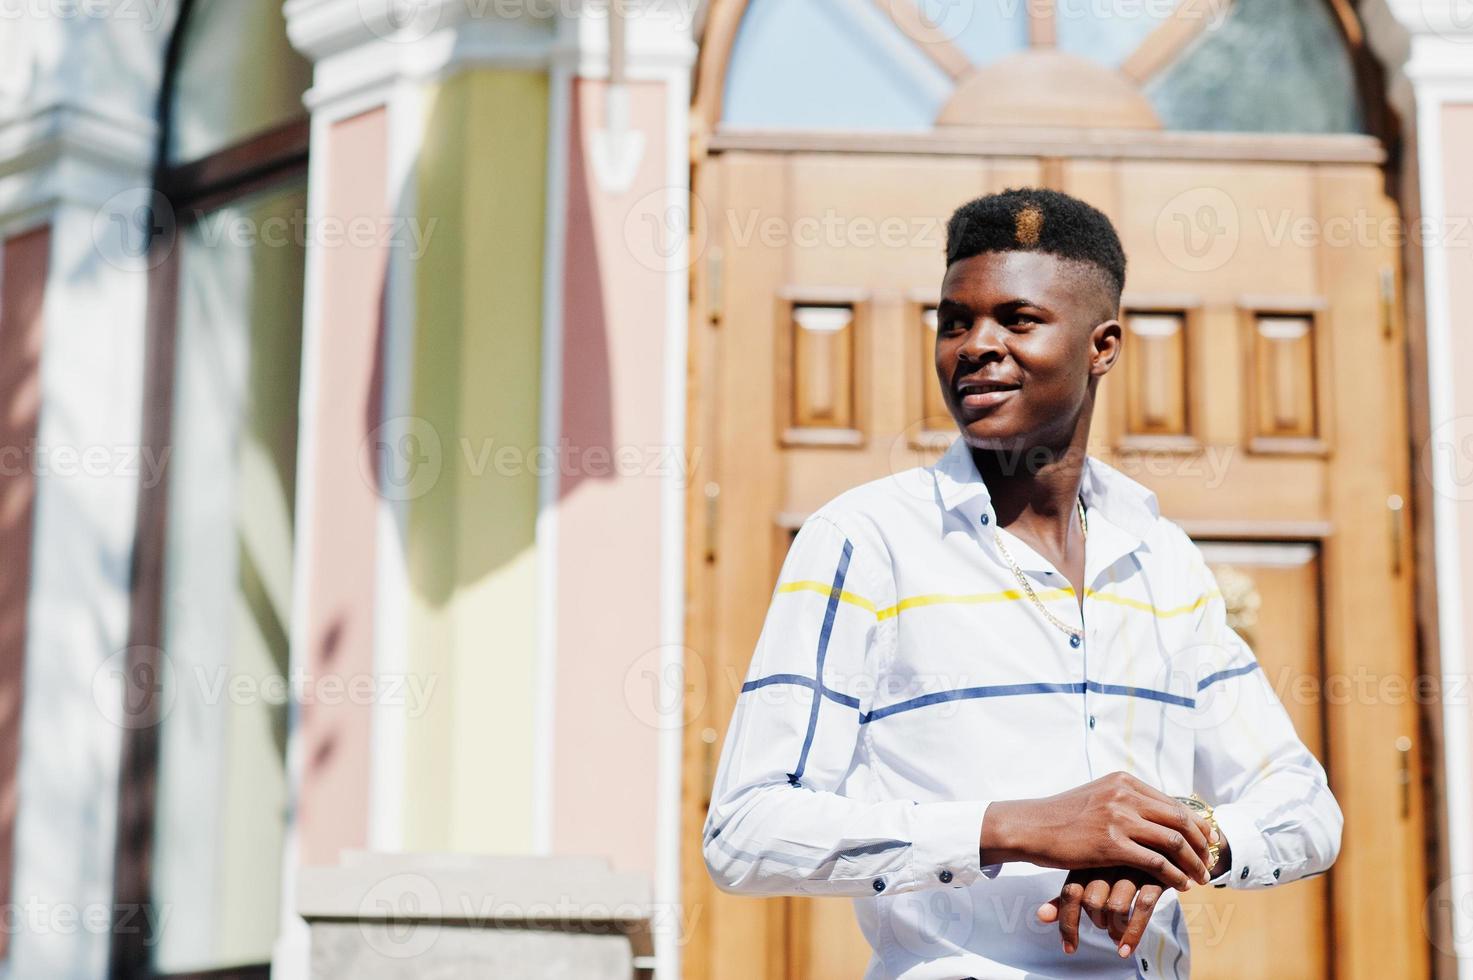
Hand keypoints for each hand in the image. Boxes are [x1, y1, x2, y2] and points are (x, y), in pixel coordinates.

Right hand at [978, 771, 1216, 890]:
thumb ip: (1124, 800)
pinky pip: (1155, 862)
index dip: (1197, 825)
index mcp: (1124, 782)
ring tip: (1200, 878)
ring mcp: (1118, 818)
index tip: (1209, 841)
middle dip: (1202, 845)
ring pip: (1173, 841)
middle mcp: (1124, 795)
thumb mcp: (1096, 797)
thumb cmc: (1061, 816)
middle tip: (1210, 863)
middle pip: (1180, 820)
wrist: (1031, 826)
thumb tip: (1151, 812)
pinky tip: (1179, 886)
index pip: (1173, 803)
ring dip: (1193, 863)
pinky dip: (1174, 876)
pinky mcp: (1111, 843)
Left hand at [1036, 865, 1164, 956]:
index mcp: (1089, 856)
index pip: (1070, 892)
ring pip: (1115, 907)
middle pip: (1091, 902)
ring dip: (1114, 929)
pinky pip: (1142, 908)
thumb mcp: (1097, 868)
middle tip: (1103, 926)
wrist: (1164, 832)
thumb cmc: (1123, 856)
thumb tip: (1041, 916)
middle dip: (1096, 922)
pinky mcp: (1157, 873)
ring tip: (1117, 934)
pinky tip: (1126, 948)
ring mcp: (1132, 865)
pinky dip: (1132, 934)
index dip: (1067, 922)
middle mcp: (1108, 859)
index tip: (1069, 947)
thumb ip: (1072, 892)